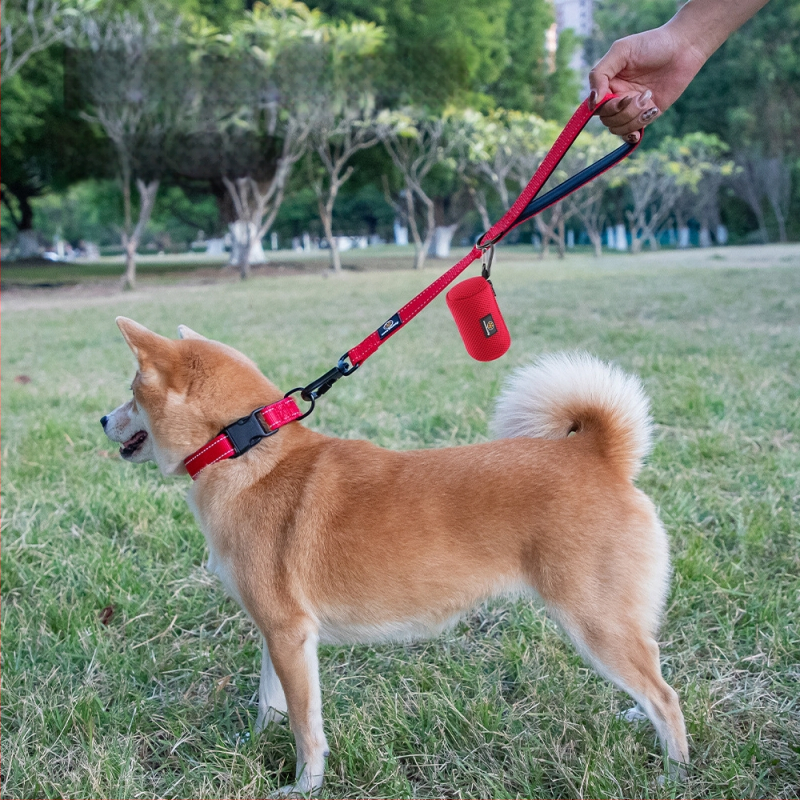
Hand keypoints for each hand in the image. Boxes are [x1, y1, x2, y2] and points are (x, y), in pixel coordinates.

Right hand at [588, 24, 708, 139]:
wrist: (684, 47)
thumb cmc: (652, 44)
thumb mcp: (621, 51)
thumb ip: (600, 74)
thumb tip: (592, 101)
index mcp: (607, 84)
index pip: (594, 106)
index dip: (603, 107)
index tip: (616, 97)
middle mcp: (616, 97)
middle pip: (606, 119)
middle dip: (621, 111)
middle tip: (637, 95)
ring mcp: (631, 108)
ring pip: (618, 128)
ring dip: (633, 116)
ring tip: (648, 97)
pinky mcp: (645, 115)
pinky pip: (633, 132)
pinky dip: (637, 128)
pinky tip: (647, 113)